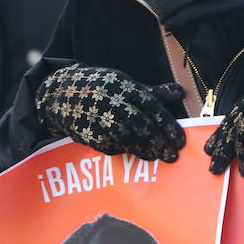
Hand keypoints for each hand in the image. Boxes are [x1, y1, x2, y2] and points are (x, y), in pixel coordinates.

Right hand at [36, 64, 185, 161]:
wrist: (62, 94)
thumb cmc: (102, 89)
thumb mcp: (126, 85)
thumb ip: (153, 93)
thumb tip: (181, 92)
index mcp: (125, 87)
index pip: (151, 105)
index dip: (167, 124)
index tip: (180, 141)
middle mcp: (112, 101)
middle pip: (140, 123)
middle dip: (158, 141)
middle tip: (171, 155)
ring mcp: (99, 118)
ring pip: (125, 137)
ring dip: (143, 150)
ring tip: (155, 158)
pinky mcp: (89, 133)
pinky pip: (110, 145)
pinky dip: (123, 150)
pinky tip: (133, 154)